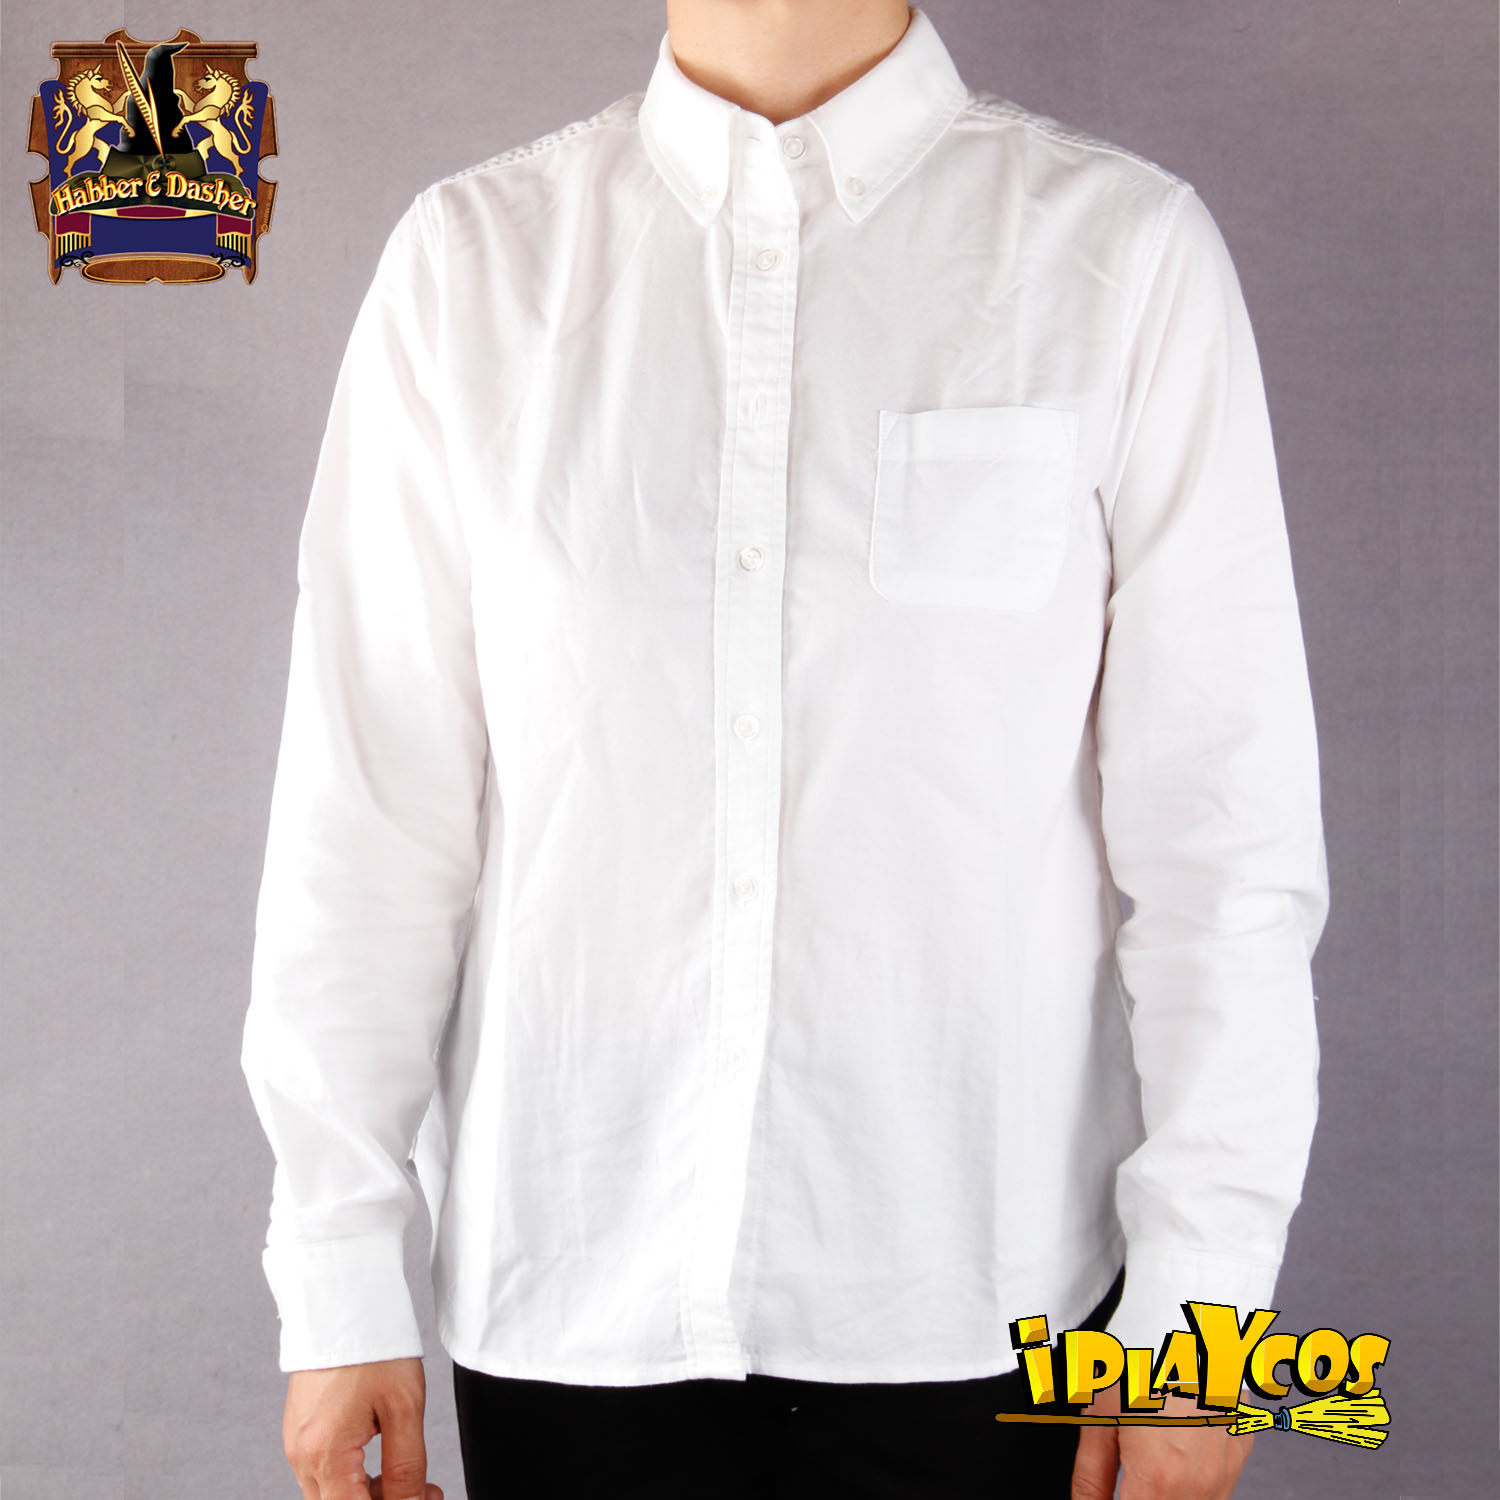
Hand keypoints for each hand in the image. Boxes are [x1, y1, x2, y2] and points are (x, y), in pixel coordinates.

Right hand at [282, 1355, 442, 1499]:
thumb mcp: (404, 1407)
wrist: (343, 1302)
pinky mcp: (300, 1431)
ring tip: (410, 1474)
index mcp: (325, 1453)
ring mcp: (297, 1444)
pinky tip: (381, 1461)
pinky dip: (352, 1477)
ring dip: (368, 1495)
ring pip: (331, 1494)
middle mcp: (302, 1455)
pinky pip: (324, 1472)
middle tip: (425, 1489)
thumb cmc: (374, 1347)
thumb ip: (406, 1467)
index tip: (423, 1498)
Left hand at [1070, 1380, 1251, 1499]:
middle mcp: (1200, 1488)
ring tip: (1150, 1455)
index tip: (1103, 1496)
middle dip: (1138, 1497)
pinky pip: (1216, 1489)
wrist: (1186, 1324)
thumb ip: (1091, 1477)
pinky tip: (1177, 1448)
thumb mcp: (1100, 1419)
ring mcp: (1226, 1476)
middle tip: (1127, 1474)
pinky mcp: (1241, 1456)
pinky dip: (1193, 1481)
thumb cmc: (1137, 1363)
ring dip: (1166, 1494)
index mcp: (1159, 1480)